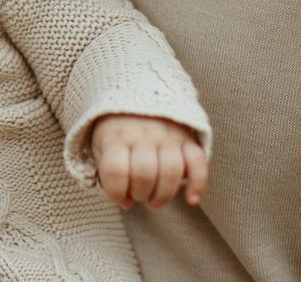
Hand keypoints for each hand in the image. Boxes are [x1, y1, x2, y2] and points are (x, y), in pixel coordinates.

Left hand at [90, 114, 208, 208]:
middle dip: (140, 194)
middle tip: (138, 195)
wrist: (136, 96)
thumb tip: (126, 203)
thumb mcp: (102, 147)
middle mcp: (143, 134)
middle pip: (144, 174)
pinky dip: (198, 184)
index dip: (115, 192)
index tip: (117, 198)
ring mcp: (167, 136)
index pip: (115, 170)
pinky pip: (198, 162)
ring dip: (163, 195)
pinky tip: (191, 199)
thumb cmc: (116, 132)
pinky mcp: (188, 139)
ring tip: (154, 200)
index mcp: (116, 137)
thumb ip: (108, 175)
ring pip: (171, 171)